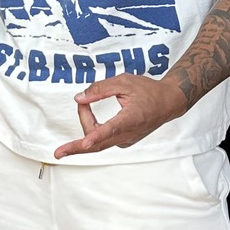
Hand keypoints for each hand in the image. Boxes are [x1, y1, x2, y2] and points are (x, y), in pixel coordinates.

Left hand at [53, 74, 183, 156]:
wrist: (168, 102)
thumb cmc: (148, 91)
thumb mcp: (124, 82)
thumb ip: (100, 89)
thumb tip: (79, 98)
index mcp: (130, 118)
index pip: (109, 129)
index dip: (95, 136)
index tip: (84, 144)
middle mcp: (128, 134)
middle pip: (97, 144)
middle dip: (76, 147)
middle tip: (60, 147)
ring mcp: (126, 140)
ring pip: (98, 142)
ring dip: (86, 126)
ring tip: (84, 105)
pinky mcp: (124, 141)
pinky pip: (103, 140)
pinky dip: (93, 130)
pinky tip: (90, 116)